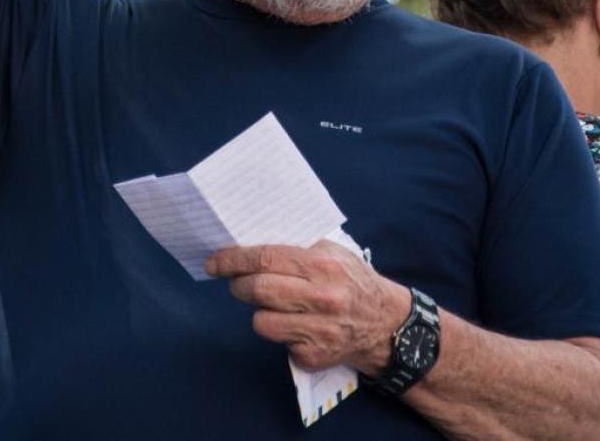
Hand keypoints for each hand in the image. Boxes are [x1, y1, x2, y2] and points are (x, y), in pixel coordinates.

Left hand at [206, 240, 410, 372]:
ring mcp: (318, 330)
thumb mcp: (334, 253)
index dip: (234, 260)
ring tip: (270, 305)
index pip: (267, 259)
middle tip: (236, 283)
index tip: (214, 261)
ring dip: (258, 312)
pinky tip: (294, 325)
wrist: (385, 324)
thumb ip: (298, 248)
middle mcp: (322, 298)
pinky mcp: (313, 356)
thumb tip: (251, 243)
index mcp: (323, 266)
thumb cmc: (352, 281)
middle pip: (260, 290)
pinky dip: (280, 333)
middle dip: (238, 285)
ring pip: (262, 322)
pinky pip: (278, 343)